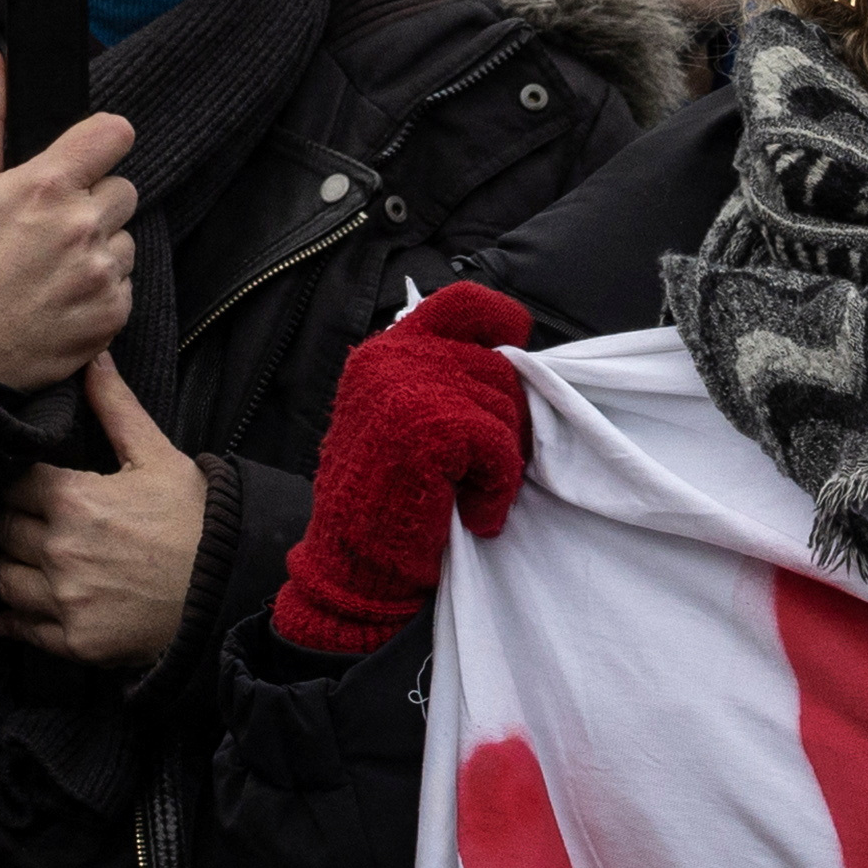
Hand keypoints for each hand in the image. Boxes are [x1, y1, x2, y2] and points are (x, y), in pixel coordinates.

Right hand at [0, 47, 141, 394]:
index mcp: (47, 185)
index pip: (115, 134)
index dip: (101, 145)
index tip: (84, 162)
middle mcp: (81, 225)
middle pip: (124, 190)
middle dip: (95, 205)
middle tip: (51, 230)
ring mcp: (100, 272)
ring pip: (126, 241)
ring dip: (100, 250)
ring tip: (52, 270)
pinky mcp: (112, 314)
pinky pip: (124, 286)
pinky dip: (101, 292)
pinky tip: (61, 300)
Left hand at [0, 357, 209, 669]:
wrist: (231, 590)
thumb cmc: (197, 519)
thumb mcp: (158, 456)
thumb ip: (115, 406)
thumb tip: (93, 356)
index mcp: (72, 499)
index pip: (9, 483)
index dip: (11, 481)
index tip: (20, 485)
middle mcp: (59, 550)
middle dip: (3, 522)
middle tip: (15, 520)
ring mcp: (65, 599)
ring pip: (1, 578)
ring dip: (4, 566)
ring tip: (18, 559)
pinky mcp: (76, 641)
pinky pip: (23, 629)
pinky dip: (13, 619)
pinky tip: (15, 611)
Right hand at [273, 280, 536, 659]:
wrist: (351, 563)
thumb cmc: (385, 501)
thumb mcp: (404, 420)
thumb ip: (442, 381)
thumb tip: (516, 363)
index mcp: (384, 352)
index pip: (461, 304)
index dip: (500, 319)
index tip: (516, 342)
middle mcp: (390, 358)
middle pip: (498, 366)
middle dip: (506, 420)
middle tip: (484, 468)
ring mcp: (406, 387)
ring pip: (504, 407)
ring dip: (501, 461)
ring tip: (468, 493)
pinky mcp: (428, 425)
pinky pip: (500, 447)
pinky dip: (497, 488)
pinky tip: (474, 512)